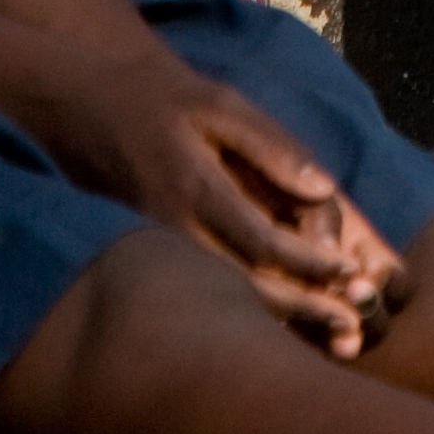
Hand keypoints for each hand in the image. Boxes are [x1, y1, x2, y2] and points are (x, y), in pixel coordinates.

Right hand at [44, 46, 409, 358]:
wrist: (81, 107)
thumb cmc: (161, 97)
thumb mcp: (218, 103)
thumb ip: (271, 146)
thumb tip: (324, 191)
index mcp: (195, 188)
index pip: (262, 241)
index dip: (309, 262)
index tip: (350, 272)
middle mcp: (174, 230)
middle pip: (246, 286)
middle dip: (304, 310)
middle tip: (352, 328)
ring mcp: (159, 250)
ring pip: (224, 299)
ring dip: (280, 320)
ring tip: (330, 335)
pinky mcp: (151, 258)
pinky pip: (204, 291)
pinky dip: (246, 310)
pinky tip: (283, 321)